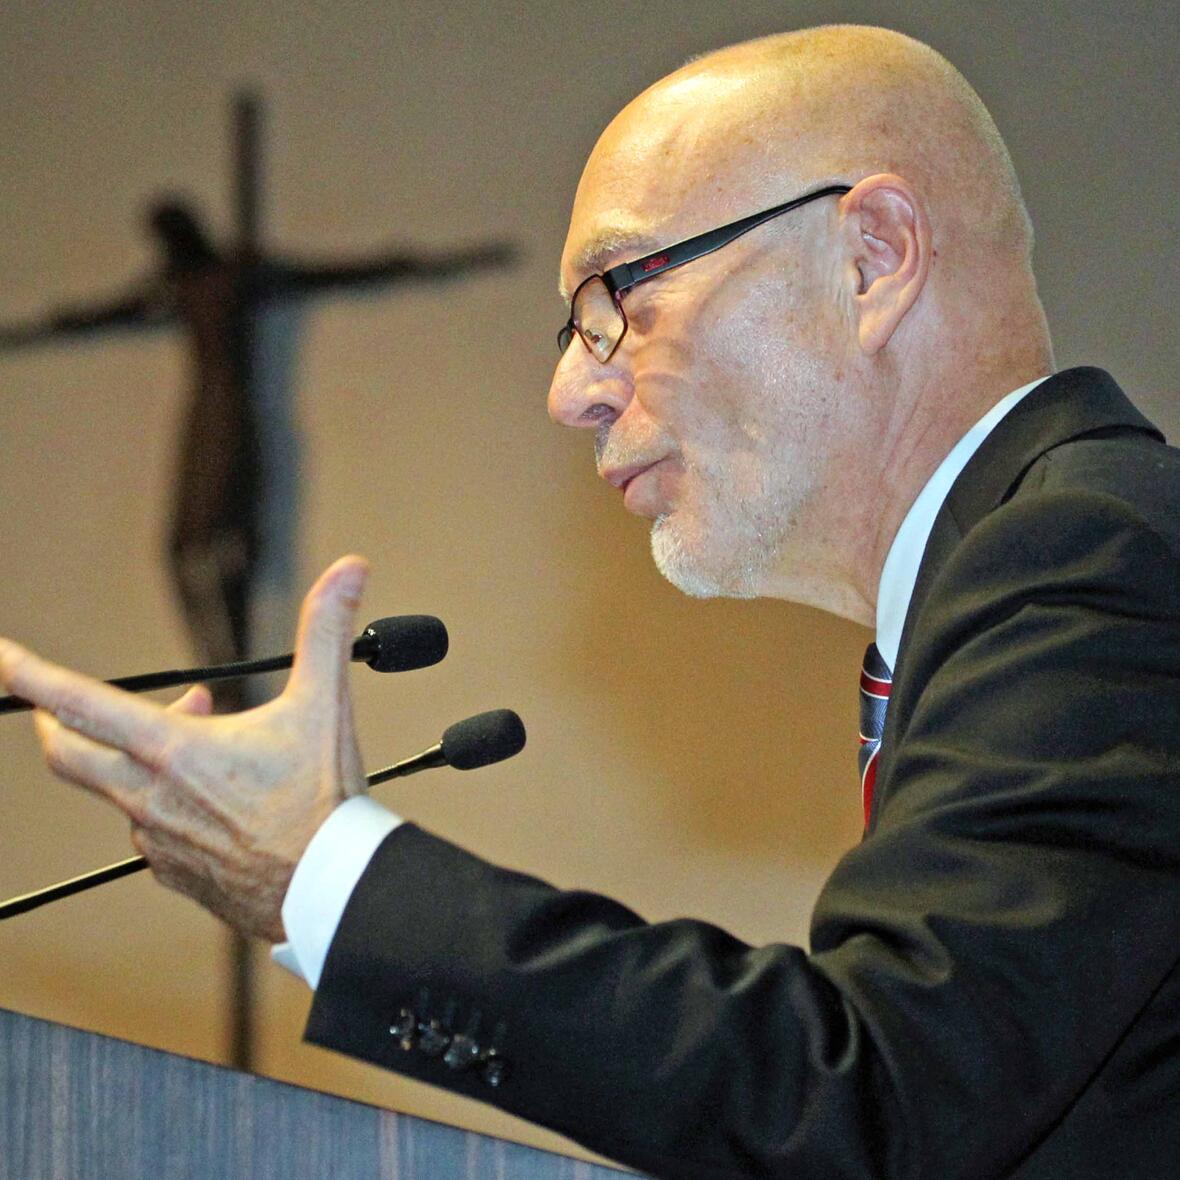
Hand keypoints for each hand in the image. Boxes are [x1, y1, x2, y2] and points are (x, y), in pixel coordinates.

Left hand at [0, 556, 369, 941]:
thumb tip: (348, 570)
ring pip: (118, 790)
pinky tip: (208, 804)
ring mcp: (156, 840)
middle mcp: (150, 797)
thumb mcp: (325, 704)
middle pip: (67, 752)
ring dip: (137, 759)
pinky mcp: (172, 873)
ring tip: (195, 745)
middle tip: (65, 703)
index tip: (3, 657)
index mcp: (175, 750)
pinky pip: (148, 833)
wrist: (331, 888)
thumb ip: (326, 630)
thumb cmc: (323, 801)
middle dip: (57, 719)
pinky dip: (162, 806)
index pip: (80, 703)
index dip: (31, 675)